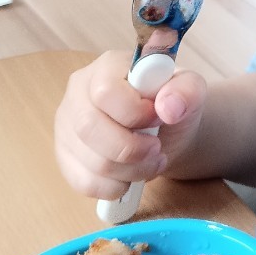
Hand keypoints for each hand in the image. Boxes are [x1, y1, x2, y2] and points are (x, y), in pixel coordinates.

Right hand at [53, 50, 206, 199]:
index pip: (105, 92)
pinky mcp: (65, 156)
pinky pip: (84, 182)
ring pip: (90, 160)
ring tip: (152, 162)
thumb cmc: (172, 105)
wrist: (166, 130)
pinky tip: (131, 176)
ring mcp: (67, 125)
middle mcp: (78, 92)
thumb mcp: (190, 91)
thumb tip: (168, 108)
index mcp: (107, 67)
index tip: (160, 118)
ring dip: (130, 171)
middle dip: (131, 148)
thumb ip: (187, 91)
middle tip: (157, 149)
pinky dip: (115, 187)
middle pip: (89, 128)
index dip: (135, 113)